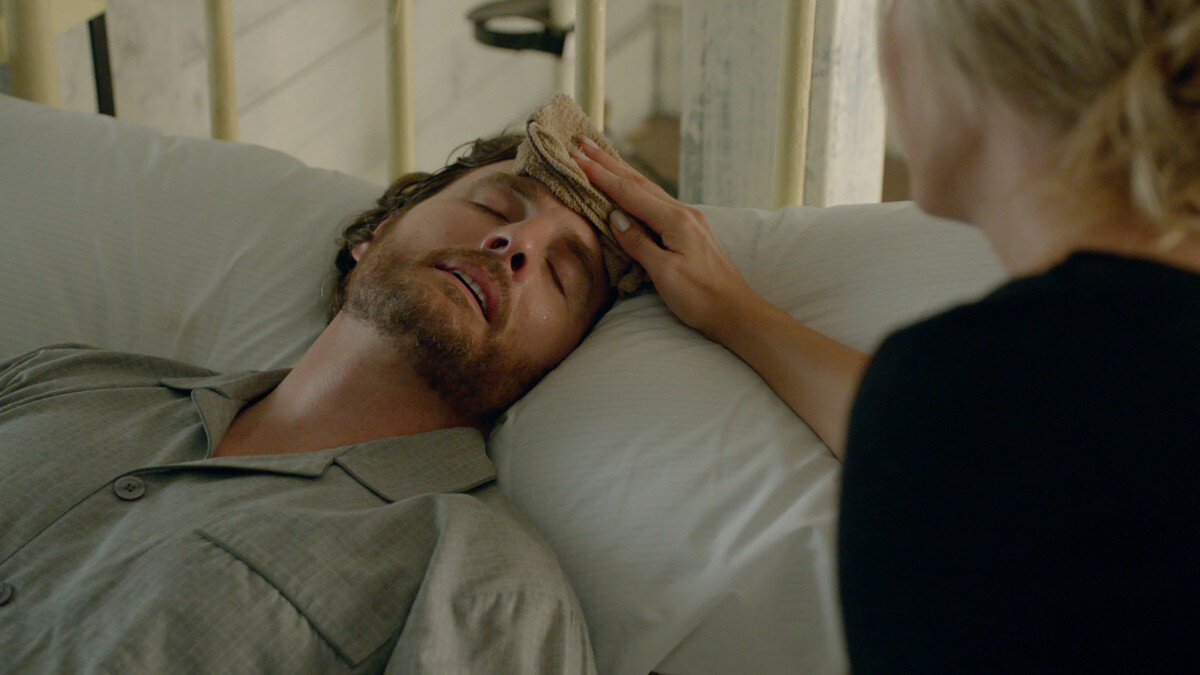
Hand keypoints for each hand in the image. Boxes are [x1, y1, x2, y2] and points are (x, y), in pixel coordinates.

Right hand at [571, 140, 766, 340]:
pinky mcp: (690, 230)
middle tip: (582, 143)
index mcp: (675, 221)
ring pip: (648, 189)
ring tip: (601, 156)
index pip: (630, 193)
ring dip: (622, 172)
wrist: (735, 312)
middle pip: (639, 183)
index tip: (578, 158)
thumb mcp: (665, 273)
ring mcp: (688, 220)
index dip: (602, 175)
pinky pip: (656, 202)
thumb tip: (615, 217)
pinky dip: (636, 189)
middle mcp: (683, 213)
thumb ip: (639, 243)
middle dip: (608, 163)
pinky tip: (630, 187)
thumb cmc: (701, 298)